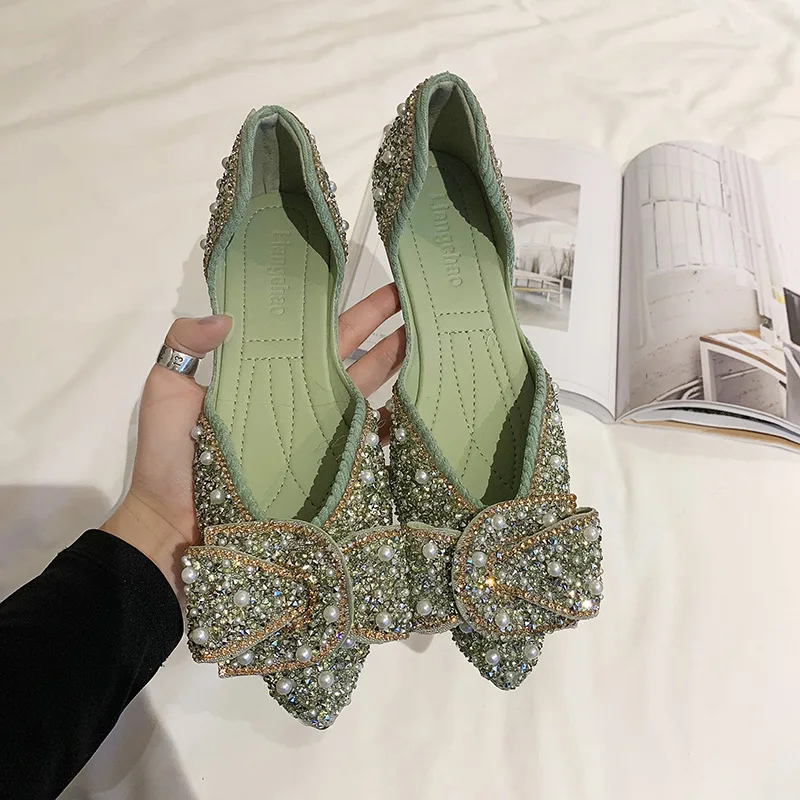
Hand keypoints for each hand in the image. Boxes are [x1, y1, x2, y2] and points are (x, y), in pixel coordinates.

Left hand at [102, 284, 403, 593]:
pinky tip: (419, 405)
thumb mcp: (167, 391)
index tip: (367, 275)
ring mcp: (318, 432)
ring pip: (366, 389)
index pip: (311, 329)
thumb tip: (228, 314)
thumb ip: (186, 346)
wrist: (174, 526)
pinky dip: (393, 424)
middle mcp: (299, 396)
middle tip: (418, 296)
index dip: (338, 303)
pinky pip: (367, 442)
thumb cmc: (170, 459)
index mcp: (267, 372)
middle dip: (384, 324)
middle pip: (350, 352)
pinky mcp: (328, 467)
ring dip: (398, 364)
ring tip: (431, 340)